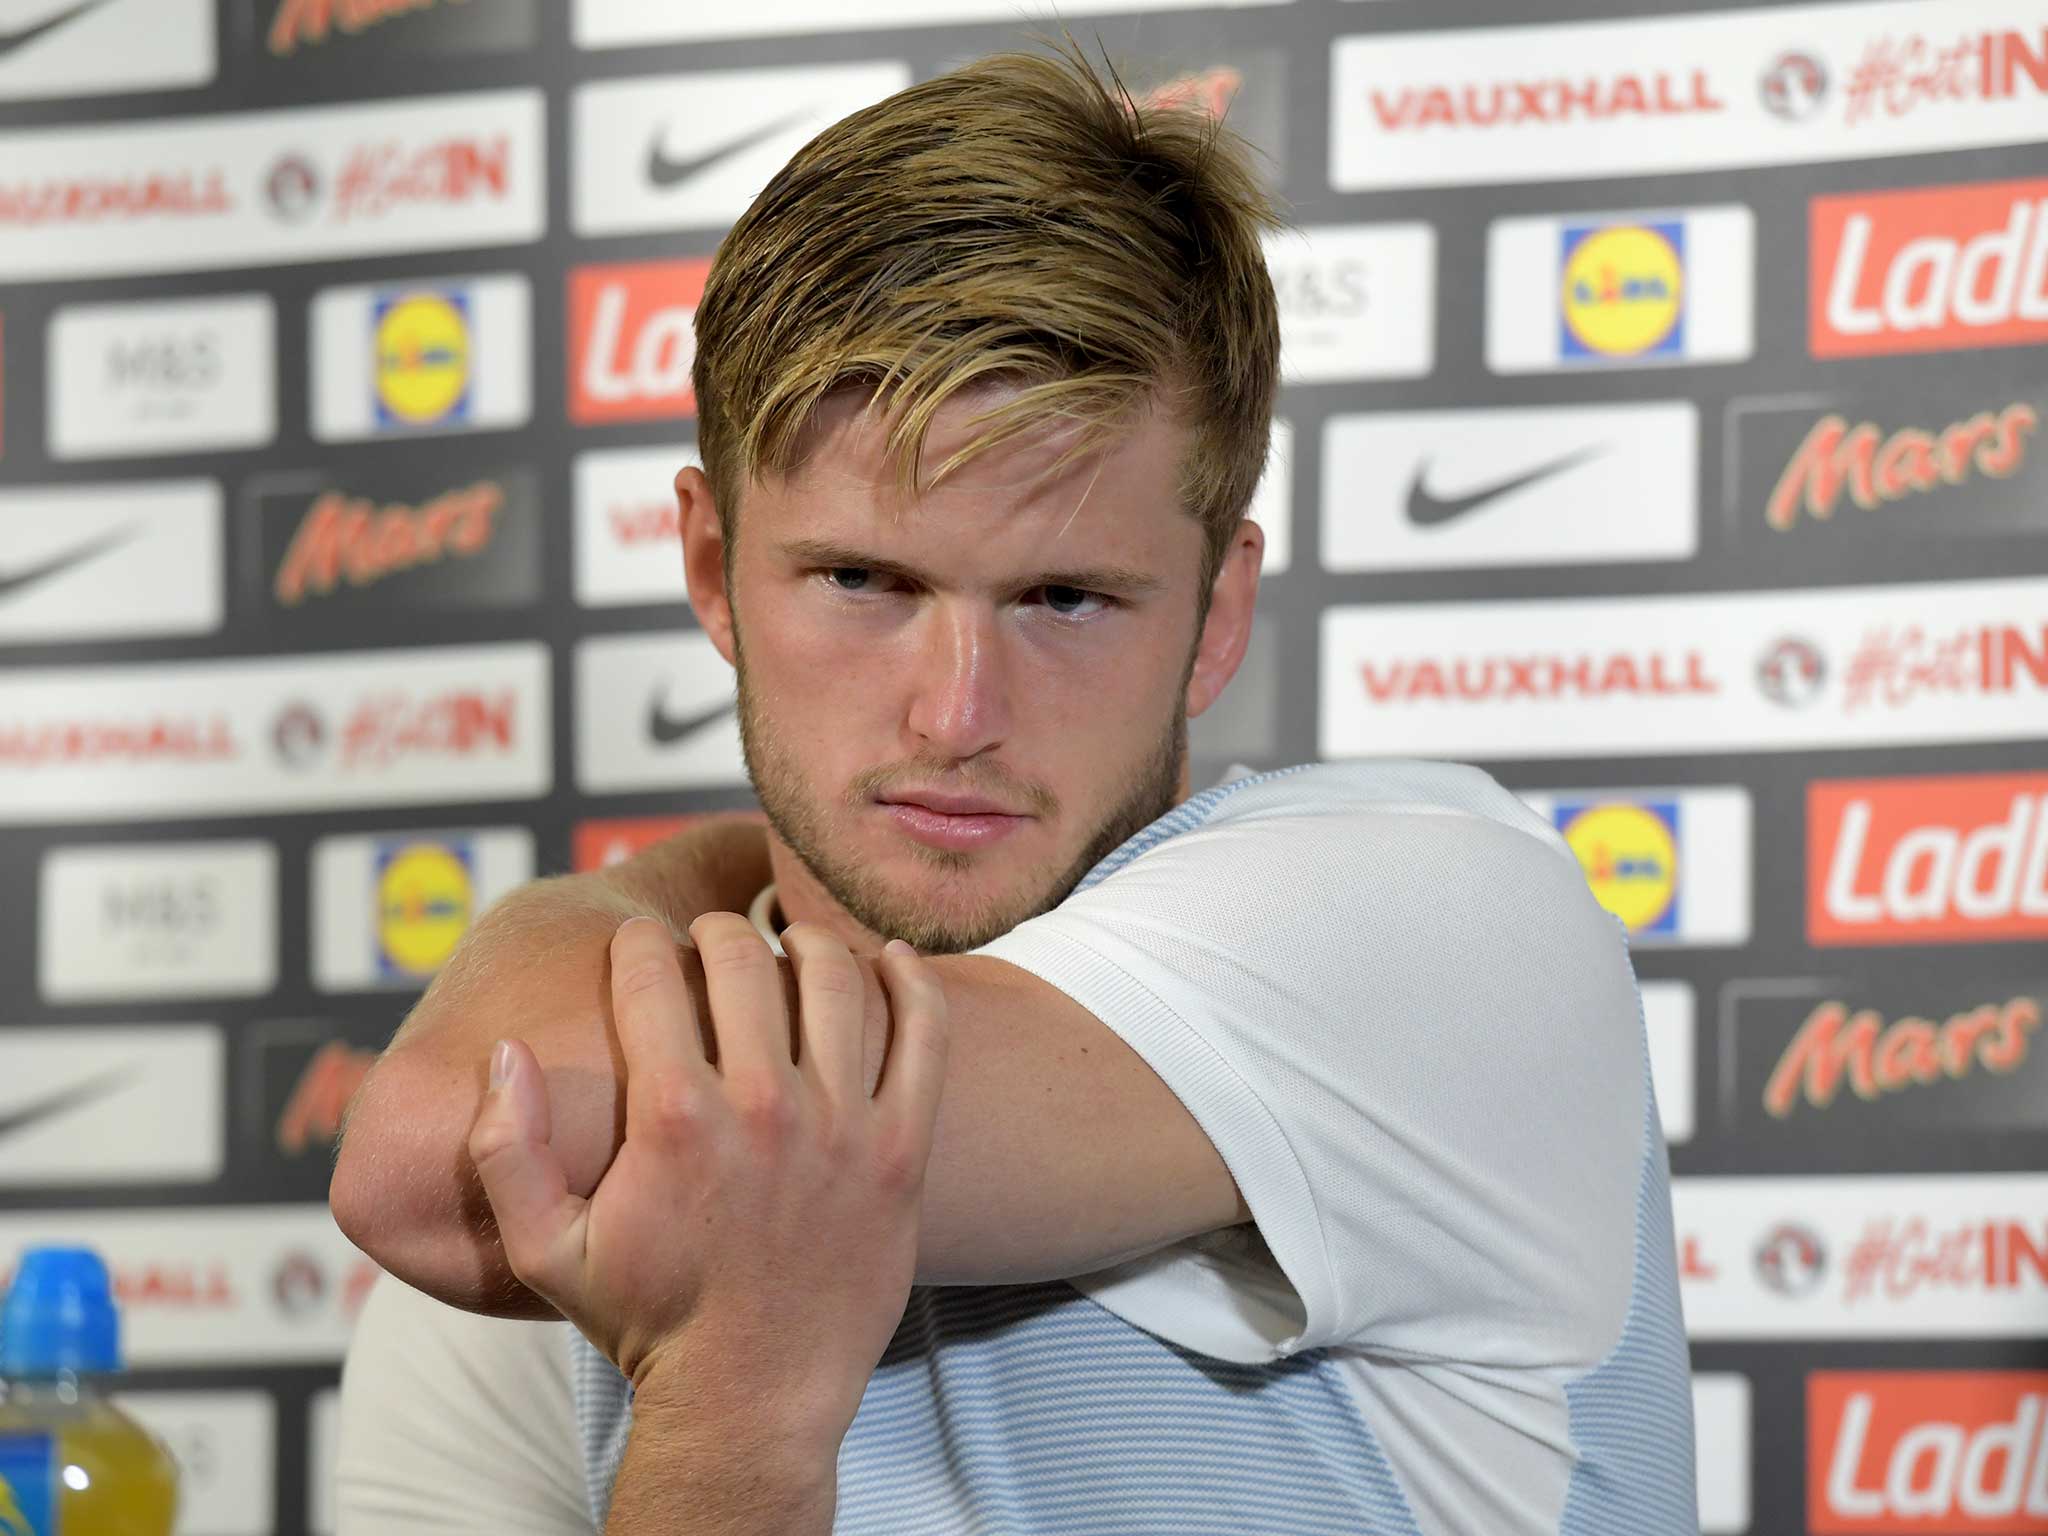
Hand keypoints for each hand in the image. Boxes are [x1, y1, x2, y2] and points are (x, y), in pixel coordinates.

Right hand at [466, 912, 947, 1448]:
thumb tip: (504, 1051)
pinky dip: (915, 982)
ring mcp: (842, 1125)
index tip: (638, 942)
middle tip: (710, 939)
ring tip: (789, 942)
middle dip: (717, 931)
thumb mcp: (545, 1251)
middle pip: (743, 960)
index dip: (638, 944)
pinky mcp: (901, 1150)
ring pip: (835, 979)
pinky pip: (925, 1036)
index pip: (651, 976)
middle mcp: (762, 1107)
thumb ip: (505, 1149)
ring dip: (807, 940)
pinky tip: (894, 958)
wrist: (752, 1397)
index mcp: (672, 1117)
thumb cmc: (647, 1319)